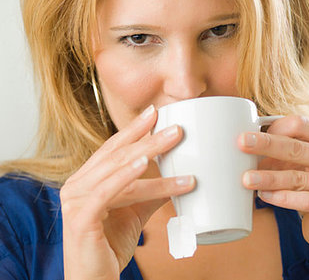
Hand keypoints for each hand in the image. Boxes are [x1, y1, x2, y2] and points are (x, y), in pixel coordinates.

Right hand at [60, 105, 195, 279]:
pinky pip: (108, 191)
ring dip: (149, 152)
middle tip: (176, 126)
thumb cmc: (110, 244)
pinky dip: (127, 175)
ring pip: (118, 169)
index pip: (113, 148)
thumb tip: (183, 173)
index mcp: (87, 179)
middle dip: (149, 137)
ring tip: (174, 139)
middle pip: (118, 154)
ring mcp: (76, 201)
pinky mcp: (80, 218)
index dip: (134, 129)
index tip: (157, 112)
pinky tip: (145, 164)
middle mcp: (77, 185)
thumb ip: (153, 191)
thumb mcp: (136, 210)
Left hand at [238, 115, 308, 251]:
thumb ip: (283, 149)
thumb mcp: (302, 163)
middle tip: (241, 143)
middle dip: (267, 144)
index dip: (275, 128)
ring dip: (269, 177)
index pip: (302, 125)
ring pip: (299, 177)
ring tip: (246, 179)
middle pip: (298, 148)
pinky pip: (307, 201)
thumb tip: (247, 139)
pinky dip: (283, 198)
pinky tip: (265, 196)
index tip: (251, 133)